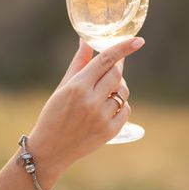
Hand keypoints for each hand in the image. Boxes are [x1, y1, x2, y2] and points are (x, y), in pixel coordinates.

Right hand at [28, 37, 144, 189]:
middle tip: (113, 67)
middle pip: (116, 74)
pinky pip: (126, 109)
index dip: (123, 47)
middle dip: (117, 67)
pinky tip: (108, 106)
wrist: (50, 149)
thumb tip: (86, 42)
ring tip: (104, 91)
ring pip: (123, 91)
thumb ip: (78, 63)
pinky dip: (120, 103)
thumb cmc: (53, 114)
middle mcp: (91, 101)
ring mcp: (102, 117)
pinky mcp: (110, 131)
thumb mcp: (63, 86)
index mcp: (77, 86)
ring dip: (118, 86)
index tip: (138, 40)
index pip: (105, 60)